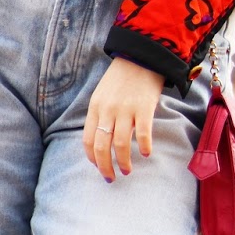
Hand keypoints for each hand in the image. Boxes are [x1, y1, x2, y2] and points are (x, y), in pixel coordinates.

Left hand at [83, 57, 164, 181]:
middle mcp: (107, 110)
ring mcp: (126, 109)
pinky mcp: (144, 108)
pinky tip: (146, 153)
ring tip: (127, 171)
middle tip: (111, 178)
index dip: (92, 158)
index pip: (88, 140)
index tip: (99, 167)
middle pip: (102, 146)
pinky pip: (143, 133)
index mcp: (95, 108)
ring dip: (123, 162)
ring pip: (121, 144)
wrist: (141, 56)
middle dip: (105, 167)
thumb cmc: (122, 78)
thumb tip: (101, 140)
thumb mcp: (103, 95)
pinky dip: (144, 146)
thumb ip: (100, 115)